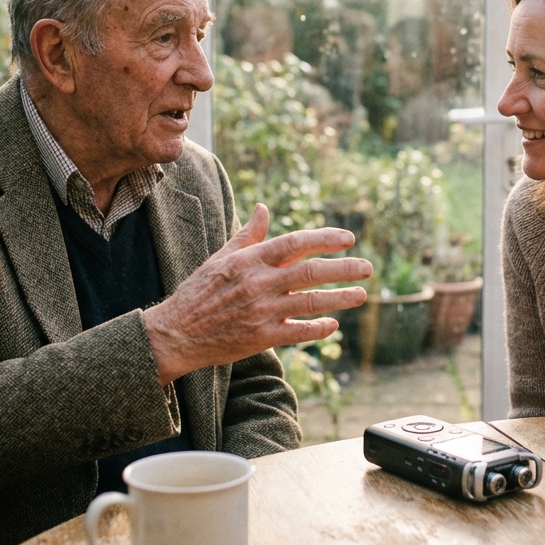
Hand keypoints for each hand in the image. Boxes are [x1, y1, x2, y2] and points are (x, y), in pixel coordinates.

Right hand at [143, 203, 372, 384]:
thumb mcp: (221, 258)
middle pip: (311, 271)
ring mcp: (261, 310)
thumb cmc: (199, 292)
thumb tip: (264, 208)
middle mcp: (259, 282)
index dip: (325, 238)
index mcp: (250, 259)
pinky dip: (318, 328)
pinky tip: (332, 324)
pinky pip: (298, 332)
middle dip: (344, 268)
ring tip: (361, 294)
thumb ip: (248, 235)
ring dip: (340, 298)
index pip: (296, 243)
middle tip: (368, 267)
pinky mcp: (261, 337)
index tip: (348, 238)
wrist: (176, 333)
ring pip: (311, 302)